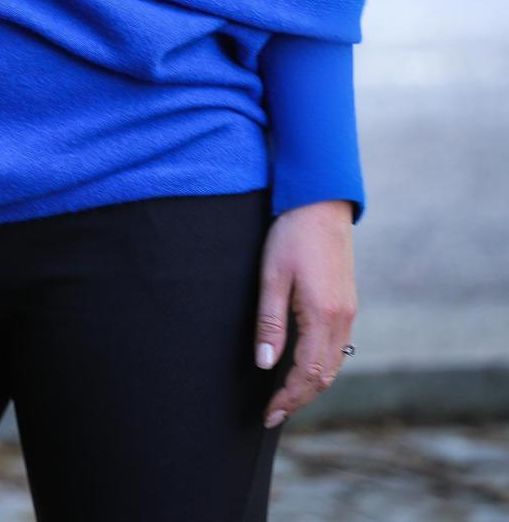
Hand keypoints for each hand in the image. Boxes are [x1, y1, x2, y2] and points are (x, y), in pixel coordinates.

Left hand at [255, 199, 356, 428]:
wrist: (321, 200)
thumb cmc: (292, 233)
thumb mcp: (272, 276)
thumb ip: (270, 322)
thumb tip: (266, 364)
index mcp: (323, 315)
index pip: (308, 374)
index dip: (288, 398)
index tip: (269, 414)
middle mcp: (342, 318)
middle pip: (325, 376)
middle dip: (300, 398)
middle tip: (274, 413)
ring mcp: (348, 310)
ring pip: (334, 363)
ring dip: (312, 384)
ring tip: (286, 396)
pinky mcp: (347, 301)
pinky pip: (338, 346)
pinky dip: (322, 365)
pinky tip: (303, 364)